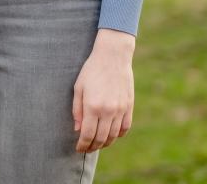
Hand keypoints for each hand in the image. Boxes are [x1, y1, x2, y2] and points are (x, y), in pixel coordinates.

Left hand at [72, 28, 134, 152]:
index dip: (83, 145)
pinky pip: (125, 128)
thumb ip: (77, 110)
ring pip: (113, 135)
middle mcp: (108, 111)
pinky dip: (118, 135)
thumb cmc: (91, 71)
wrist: (113, 58)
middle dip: (92, 147)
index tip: (78, 149)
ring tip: (97, 144)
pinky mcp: (129, 107)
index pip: (87, 134)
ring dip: (105, 143)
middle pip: (101, 138)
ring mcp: (120, 110)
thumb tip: (78, 129)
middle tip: (86, 149)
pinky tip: (111, 136)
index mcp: (92, 106)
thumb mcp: (78, 88)